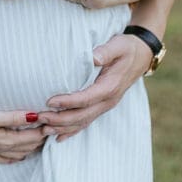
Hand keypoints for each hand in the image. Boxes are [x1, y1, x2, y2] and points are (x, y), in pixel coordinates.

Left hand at [35, 33, 152, 141]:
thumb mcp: (118, 45)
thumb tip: (93, 58)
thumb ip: (106, 51)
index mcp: (110, 87)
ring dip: (63, 127)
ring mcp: (106, 105)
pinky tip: (58, 136)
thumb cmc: (126, 48)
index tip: (50, 102)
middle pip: (82, 116)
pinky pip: (86, 122)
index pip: (86, 99)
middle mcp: (108, 100)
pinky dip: (72, 130)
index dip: (68, 102)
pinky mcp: (102, 106)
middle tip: (40, 117)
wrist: (141, 56)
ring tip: (43, 129)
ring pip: (83, 122)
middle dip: (60, 119)